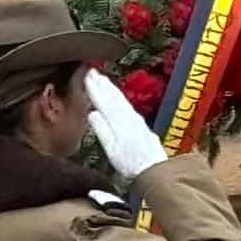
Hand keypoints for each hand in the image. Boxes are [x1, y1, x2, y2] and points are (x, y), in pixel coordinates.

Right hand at [83, 69, 167, 184]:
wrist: (153, 169)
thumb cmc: (130, 163)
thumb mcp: (111, 150)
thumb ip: (102, 130)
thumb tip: (92, 113)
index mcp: (118, 121)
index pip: (104, 101)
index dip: (94, 88)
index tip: (86, 76)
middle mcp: (128, 116)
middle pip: (112, 96)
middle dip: (102, 83)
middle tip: (92, 71)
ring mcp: (135, 119)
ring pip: (120, 98)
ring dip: (110, 87)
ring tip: (102, 78)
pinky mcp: (140, 123)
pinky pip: (126, 104)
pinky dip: (119, 96)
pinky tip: (116, 95)